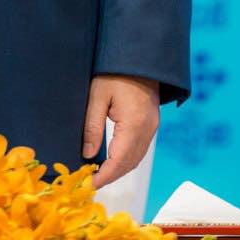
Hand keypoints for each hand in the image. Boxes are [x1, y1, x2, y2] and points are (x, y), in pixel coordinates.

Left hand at [82, 73, 158, 188]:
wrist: (138, 55)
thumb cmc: (114, 72)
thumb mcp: (97, 96)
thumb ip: (92, 126)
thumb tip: (87, 155)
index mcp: (134, 124)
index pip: (119, 161)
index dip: (104, 176)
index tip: (89, 184)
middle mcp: (147, 130)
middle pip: (130, 164)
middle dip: (111, 176)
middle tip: (90, 181)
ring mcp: (152, 127)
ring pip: (136, 158)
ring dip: (119, 169)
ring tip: (98, 173)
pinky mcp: (152, 123)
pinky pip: (140, 148)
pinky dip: (126, 158)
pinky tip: (113, 158)